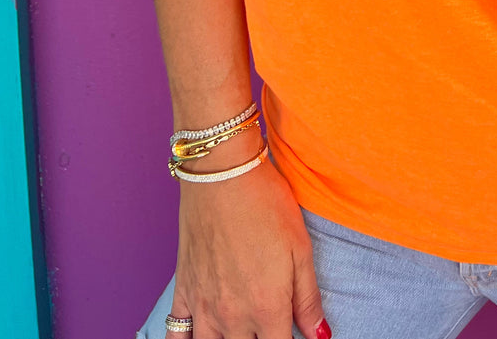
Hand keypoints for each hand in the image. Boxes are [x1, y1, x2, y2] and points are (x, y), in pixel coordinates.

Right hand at [169, 152, 329, 338]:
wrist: (222, 174)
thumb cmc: (266, 204)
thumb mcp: (300, 248)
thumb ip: (308, 298)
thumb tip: (320, 336)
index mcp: (267, 308)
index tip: (291, 333)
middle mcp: (232, 316)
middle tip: (268, 325)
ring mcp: (204, 306)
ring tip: (242, 332)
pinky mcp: (183, 291)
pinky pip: (176, 335)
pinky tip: (202, 336)